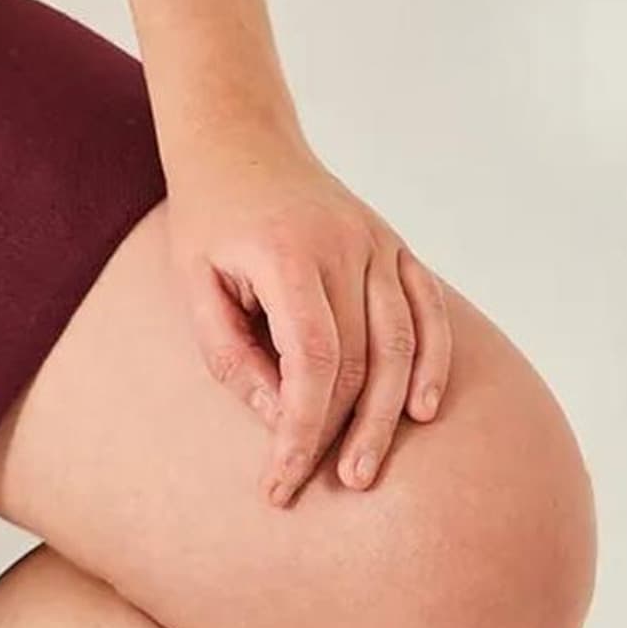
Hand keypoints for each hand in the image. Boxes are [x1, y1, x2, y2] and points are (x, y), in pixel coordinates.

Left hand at [160, 113, 454, 506]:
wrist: (239, 142)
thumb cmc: (209, 220)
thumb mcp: (194, 284)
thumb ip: (230, 354)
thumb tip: (281, 418)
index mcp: (285, 253)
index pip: (312, 360)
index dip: (303, 427)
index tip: (283, 477)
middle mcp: (342, 244)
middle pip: (361, 359)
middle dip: (344, 432)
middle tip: (328, 485)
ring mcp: (376, 242)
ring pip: (401, 343)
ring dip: (388, 413)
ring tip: (365, 469)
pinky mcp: (394, 245)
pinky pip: (427, 310)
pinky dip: (432, 361)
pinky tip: (422, 410)